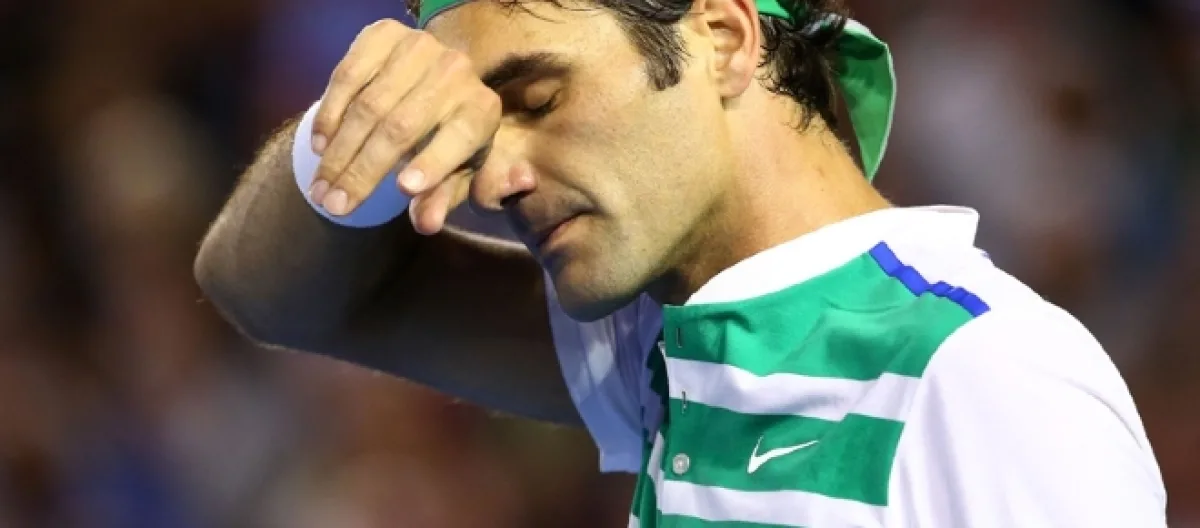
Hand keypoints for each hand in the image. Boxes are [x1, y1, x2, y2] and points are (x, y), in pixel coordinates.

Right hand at [309, 19, 509, 233]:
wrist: (436, 83)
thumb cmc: (448, 140)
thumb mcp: (454, 174)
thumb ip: (441, 198)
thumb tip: (426, 225)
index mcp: (482, 109)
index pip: (459, 136)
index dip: (434, 163)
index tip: (404, 190)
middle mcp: (456, 71)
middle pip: (402, 127)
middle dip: (363, 171)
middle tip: (334, 205)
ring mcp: (419, 47)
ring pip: (369, 105)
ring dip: (339, 151)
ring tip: (319, 187)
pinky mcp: (385, 33)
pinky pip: (348, 75)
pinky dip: (330, 112)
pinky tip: (319, 146)